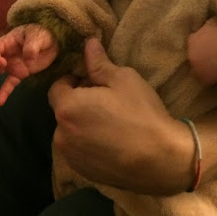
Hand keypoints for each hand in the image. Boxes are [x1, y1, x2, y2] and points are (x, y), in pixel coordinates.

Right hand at [0, 24, 58, 104]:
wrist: (55, 43)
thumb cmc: (44, 34)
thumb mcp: (38, 36)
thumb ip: (32, 46)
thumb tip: (28, 58)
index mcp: (8, 41)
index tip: (2, 63)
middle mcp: (6, 53)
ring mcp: (12, 64)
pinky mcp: (19, 74)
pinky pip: (9, 84)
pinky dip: (3, 92)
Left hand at [48, 38, 193, 194]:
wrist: (160, 159)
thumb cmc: (140, 113)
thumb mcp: (123, 79)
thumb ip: (99, 63)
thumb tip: (88, 43)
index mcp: (67, 108)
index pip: (56, 87)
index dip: (73, 80)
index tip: (94, 81)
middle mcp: (61, 134)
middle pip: (63, 110)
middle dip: (79, 102)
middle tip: (106, 100)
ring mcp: (70, 157)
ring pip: (70, 131)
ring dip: (83, 123)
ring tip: (110, 122)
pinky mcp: (82, 172)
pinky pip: (78, 150)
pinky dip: (89, 143)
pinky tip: (112, 141)